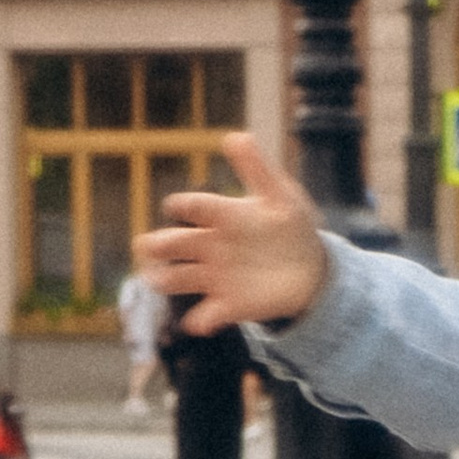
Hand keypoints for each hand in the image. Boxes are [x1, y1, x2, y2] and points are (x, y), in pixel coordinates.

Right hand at [141, 134, 327, 329]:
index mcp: (222, 216)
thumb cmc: (289, 226)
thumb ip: (257, 168)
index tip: (176, 205)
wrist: (311, 268)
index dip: (186, 206)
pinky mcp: (229, 304)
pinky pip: (209, 314)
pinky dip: (201, 319)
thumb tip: (235, 136)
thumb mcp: (280, 195)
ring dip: (166, 280)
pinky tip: (198, 322)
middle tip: (148, 246)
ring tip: (155, 280)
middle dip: (161, 245)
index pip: (197, 207)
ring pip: (180, 278)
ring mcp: (217, 276)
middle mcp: (211, 246)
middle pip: (177, 244)